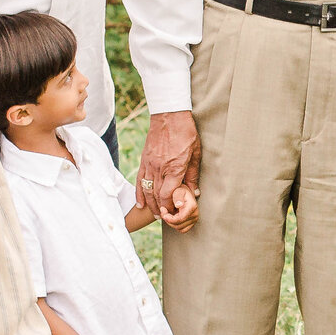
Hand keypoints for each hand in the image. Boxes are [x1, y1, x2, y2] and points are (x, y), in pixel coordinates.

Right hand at [139, 111, 201, 228]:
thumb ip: (193, 174)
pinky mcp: (144, 160)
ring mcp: (150, 165)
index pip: (168, 195)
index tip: (174, 213)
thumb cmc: (186, 133)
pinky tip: (141, 203)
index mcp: (174, 168)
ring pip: (147, 190)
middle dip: (160, 209)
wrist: (169, 116)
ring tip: (155, 214)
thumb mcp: (196, 153)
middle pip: (156, 196)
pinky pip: (139, 181)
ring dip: (150, 205)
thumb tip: (195, 192)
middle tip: (165, 218)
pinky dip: (139, 193)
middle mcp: (160, 168)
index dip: (169, 207)